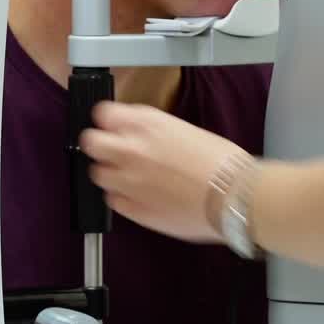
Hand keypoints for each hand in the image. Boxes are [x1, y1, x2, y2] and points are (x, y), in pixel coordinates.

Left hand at [79, 101, 239, 241]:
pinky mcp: (134, 210)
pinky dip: (122, 197)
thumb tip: (137, 135)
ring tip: (128, 177)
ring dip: (109, 173)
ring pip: (97, 173)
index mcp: (146, 124)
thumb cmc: (220, 161)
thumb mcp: (183, 129)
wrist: (233, 195)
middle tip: (112, 151)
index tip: (112, 125)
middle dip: (99, 145)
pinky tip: (140, 196)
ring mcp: (129, 181)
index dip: (107, 120)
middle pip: (90, 142)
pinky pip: (113, 201)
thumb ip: (152, 131)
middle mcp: (131, 149)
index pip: (103, 113)